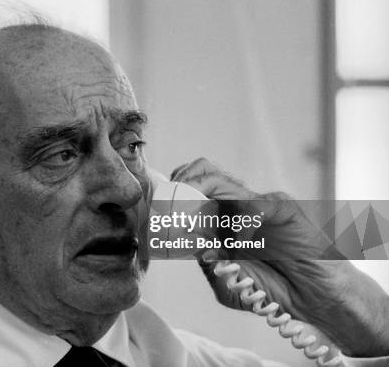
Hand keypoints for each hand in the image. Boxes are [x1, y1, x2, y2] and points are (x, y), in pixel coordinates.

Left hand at [170, 158, 388, 356]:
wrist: (314, 300)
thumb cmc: (273, 288)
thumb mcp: (228, 283)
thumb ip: (207, 264)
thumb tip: (186, 242)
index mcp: (220, 217)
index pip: (190, 187)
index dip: (171, 193)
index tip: (158, 211)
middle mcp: (236, 205)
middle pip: (200, 172)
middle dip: (179, 184)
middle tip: (170, 206)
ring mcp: (258, 203)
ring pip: (219, 179)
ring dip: (198, 193)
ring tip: (193, 217)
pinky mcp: (282, 208)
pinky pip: (255, 204)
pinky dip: (241, 223)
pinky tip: (241, 242)